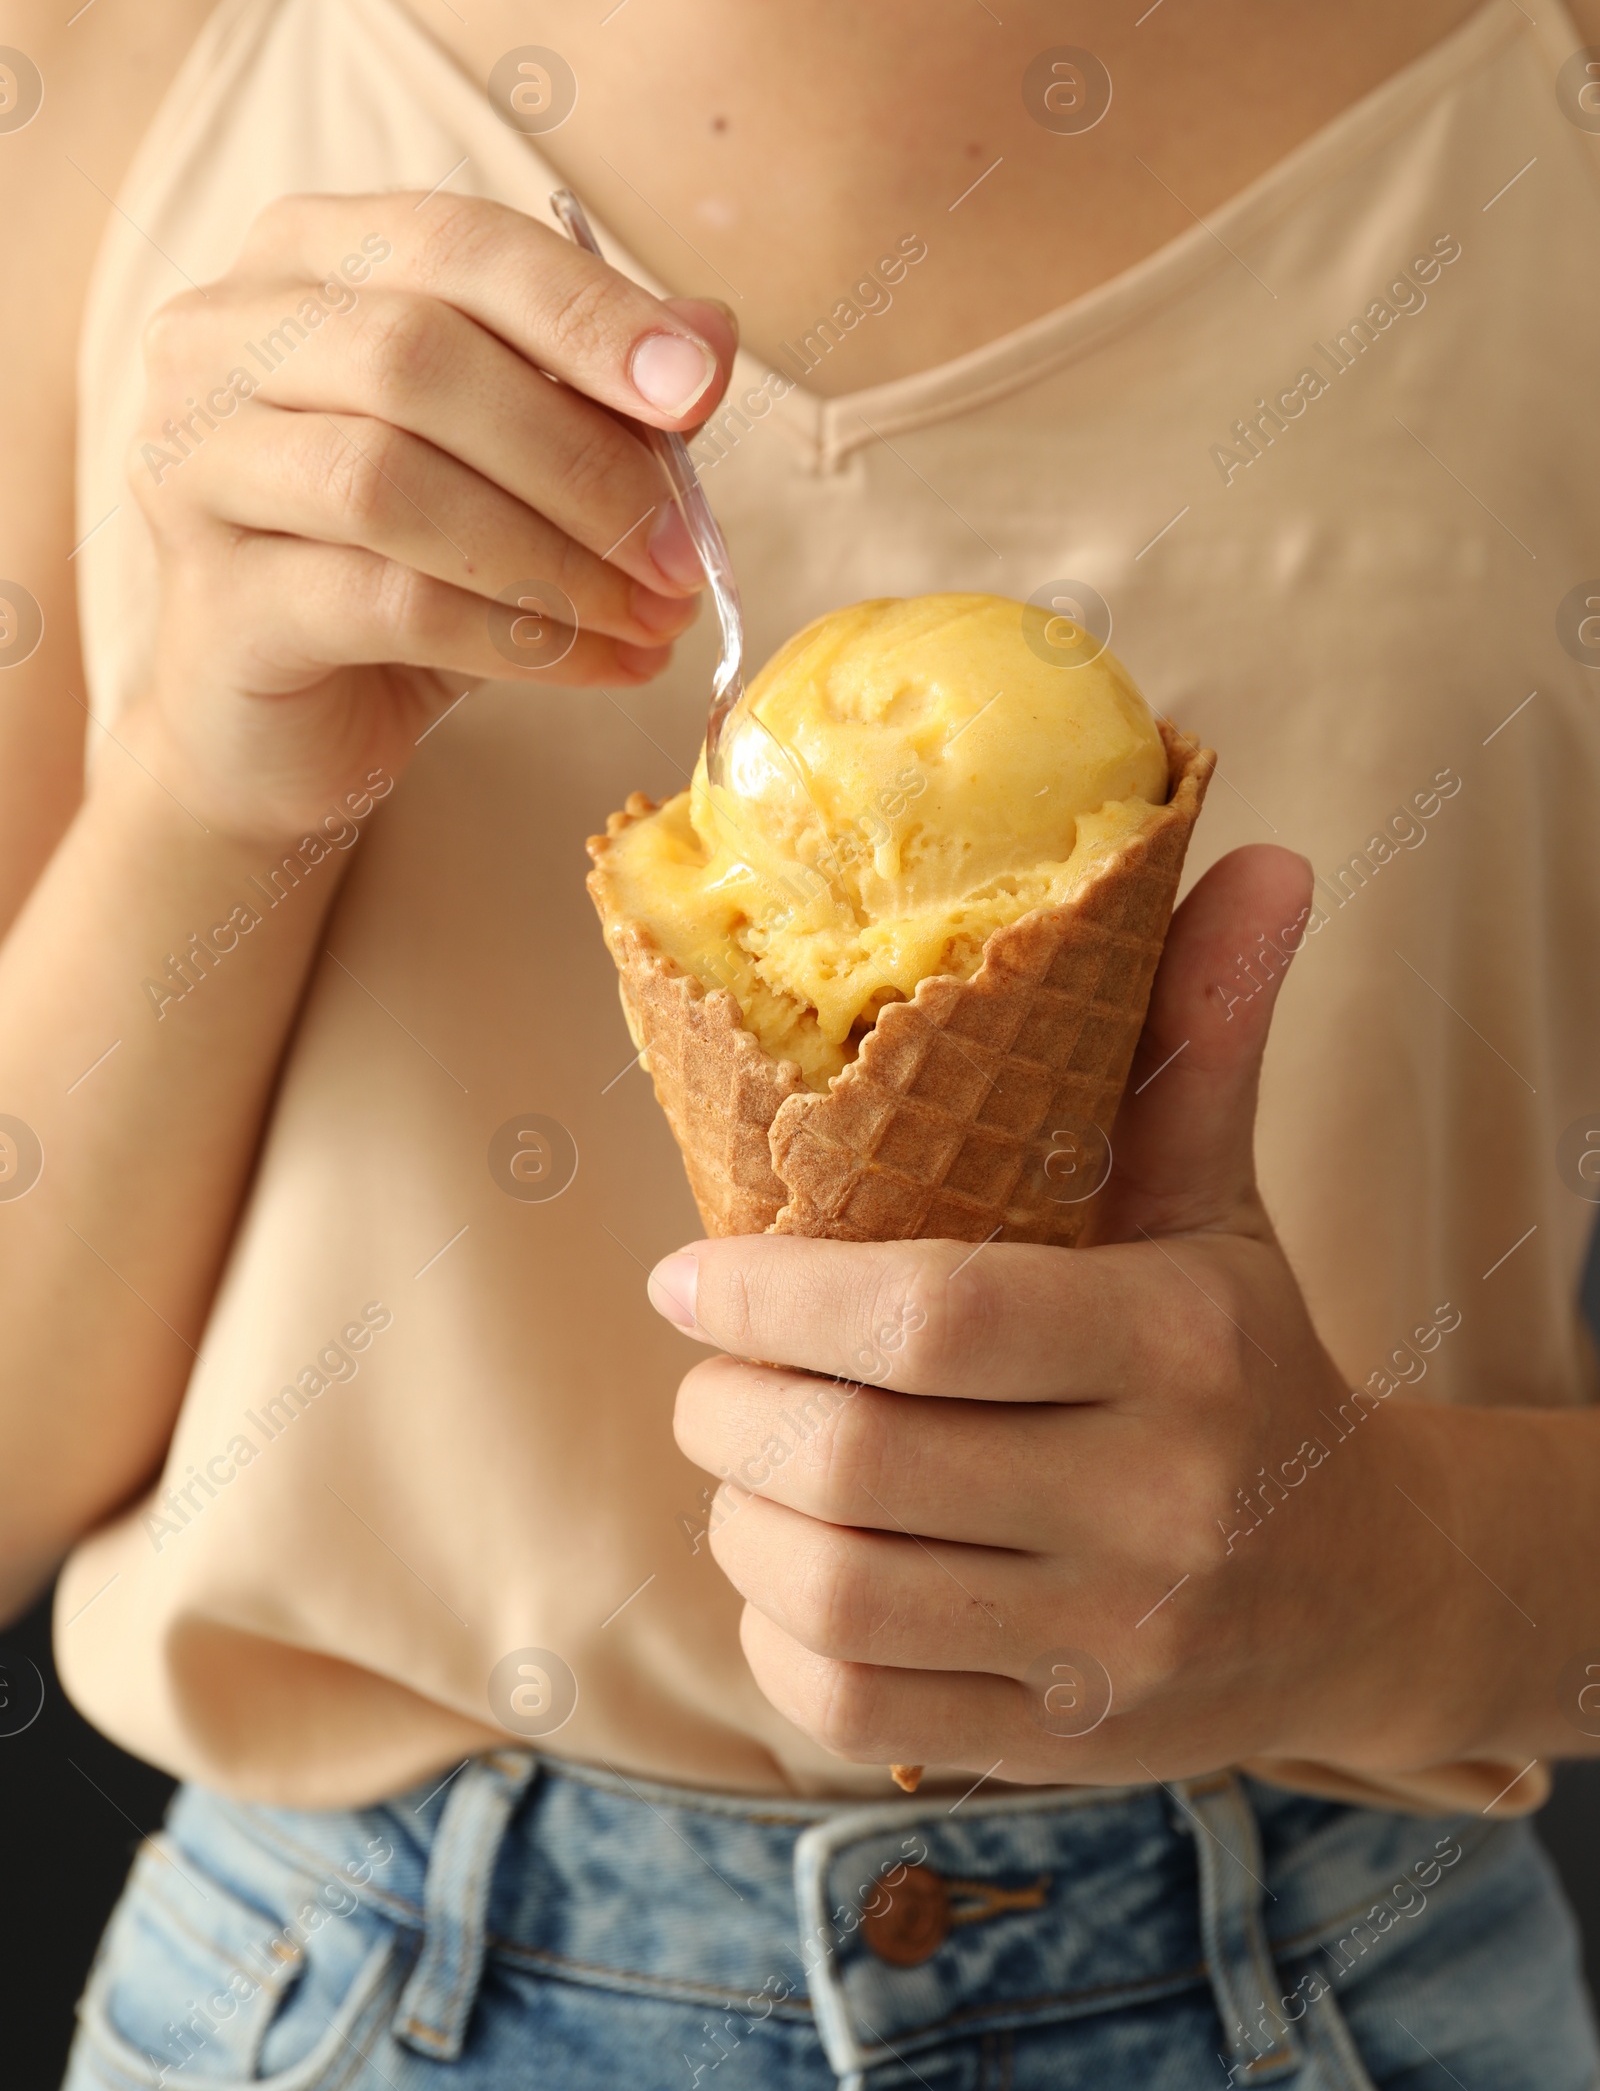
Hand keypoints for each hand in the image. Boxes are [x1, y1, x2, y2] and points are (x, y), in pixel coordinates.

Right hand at [127, 192, 733, 836]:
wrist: (278, 720)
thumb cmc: (400, 562)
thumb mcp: (516, 462)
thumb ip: (598, 390)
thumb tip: (708, 333)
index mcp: (303, 259)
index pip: (455, 242)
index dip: (584, 310)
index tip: (697, 389)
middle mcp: (220, 339)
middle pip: (417, 355)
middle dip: (581, 458)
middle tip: (684, 554)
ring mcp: (194, 467)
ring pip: (392, 481)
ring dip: (555, 557)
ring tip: (653, 619)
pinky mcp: (216, 602)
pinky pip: (385, 601)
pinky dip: (520, 636)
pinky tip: (600, 664)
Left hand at [652, 846, 1486, 1786]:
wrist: (1360, 1586)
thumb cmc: (1244, 1360)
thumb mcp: (1217, 1199)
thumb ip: (1200, 1034)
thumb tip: (1256, 852)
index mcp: (1180, 1343)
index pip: (925, 1319)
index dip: (767, 1297)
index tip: (686, 1275)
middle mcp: (1156, 1505)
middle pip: (852, 1464)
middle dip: (726, 1407)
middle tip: (704, 1366)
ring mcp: (1110, 1644)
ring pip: (833, 1590)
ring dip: (738, 1513)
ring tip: (742, 1451)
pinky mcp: (1066, 1743)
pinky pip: (849, 1699)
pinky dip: (776, 1629)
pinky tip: (793, 1563)